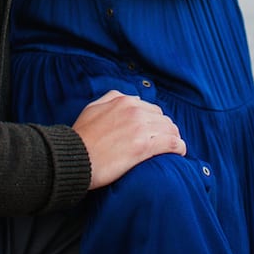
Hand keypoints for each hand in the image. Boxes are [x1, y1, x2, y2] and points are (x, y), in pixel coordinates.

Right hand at [72, 90, 186, 188]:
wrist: (74, 156)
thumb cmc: (81, 136)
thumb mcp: (92, 108)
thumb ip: (110, 98)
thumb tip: (122, 97)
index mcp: (123, 100)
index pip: (150, 108)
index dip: (154, 122)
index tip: (154, 132)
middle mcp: (134, 110)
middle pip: (162, 118)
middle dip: (165, 129)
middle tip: (165, 142)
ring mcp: (140, 127)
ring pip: (170, 129)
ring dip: (173, 138)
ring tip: (174, 148)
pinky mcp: (144, 146)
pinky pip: (172, 143)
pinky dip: (179, 147)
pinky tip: (179, 152)